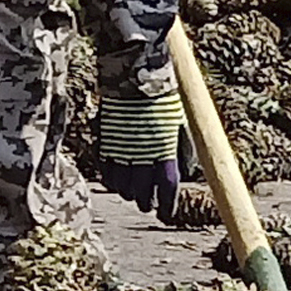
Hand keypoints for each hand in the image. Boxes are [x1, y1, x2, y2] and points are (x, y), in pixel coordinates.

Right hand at [96, 74, 192, 223]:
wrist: (135, 78)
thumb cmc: (164, 101)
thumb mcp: (181, 125)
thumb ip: (184, 151)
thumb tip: (185, 173)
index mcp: (165, 151)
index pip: (167, 188)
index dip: (167, 205)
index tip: (166, 212)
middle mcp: (143, 155)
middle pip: (142, 193)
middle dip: (146, 202)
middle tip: (148, 204)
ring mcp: (122, 151)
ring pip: (122, 187)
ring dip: (129, 193)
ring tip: (133, 193)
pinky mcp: (105, 145)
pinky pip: (106, 173)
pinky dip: (112, 182)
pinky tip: (117, 182)